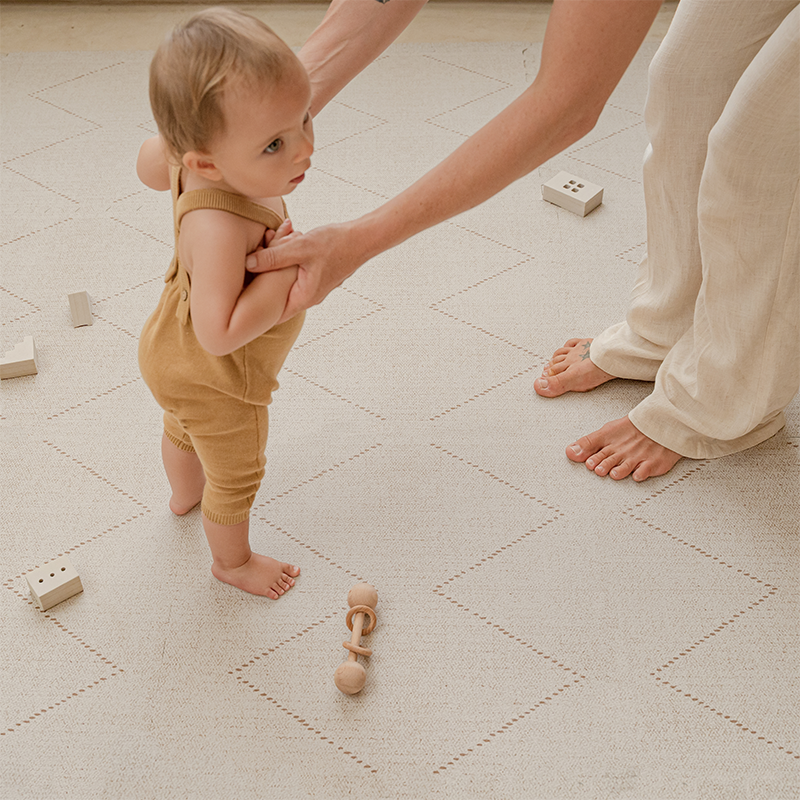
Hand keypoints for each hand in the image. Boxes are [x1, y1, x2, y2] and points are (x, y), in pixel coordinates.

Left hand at [246, 221, 364, 322]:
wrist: (363, 238)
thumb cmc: (335, 244)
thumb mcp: (300, 248)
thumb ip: (273, 257)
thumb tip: (248, 264)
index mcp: (303, 297)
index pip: (273, 315)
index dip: (255, 309)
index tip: (240, 296)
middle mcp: (308, 297)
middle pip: (276, 295)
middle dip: (263, 276)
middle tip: (253, 258)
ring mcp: (313, 287)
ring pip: (284, 280)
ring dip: (275, 262)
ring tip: (271, 240)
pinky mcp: (315, 275)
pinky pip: (294, 271)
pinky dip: (286, 257)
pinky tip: (285, 238)